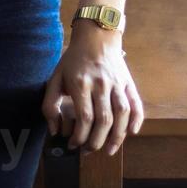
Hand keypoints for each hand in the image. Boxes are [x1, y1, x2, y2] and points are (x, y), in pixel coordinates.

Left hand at [41, 22, 143, 155]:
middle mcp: (101, 84)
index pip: (85, 118)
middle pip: (104, 120)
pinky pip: (136, 104)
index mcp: (81, 83)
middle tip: (88, 151)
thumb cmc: (73, 60)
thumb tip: (55, 131)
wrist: (96, 35)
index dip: (80, 137)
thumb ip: (50, 105)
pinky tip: (131, 133)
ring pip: (122, 115)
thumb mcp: (55, 78)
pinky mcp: (128, 83)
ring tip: (107, 150)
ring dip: (117, 137)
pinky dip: (136, 121)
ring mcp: (117, 83)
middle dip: (96, 142)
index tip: (73, 144)